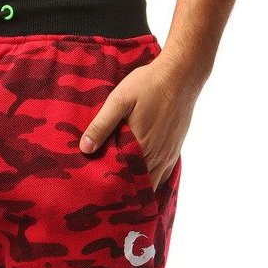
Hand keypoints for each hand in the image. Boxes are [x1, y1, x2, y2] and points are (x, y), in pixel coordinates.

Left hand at [79, 53, 202, 189]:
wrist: (181, 75)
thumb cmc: (149, 85)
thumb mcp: (119, 100)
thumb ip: (102, 125)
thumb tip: (85, 148)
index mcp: (140, 147)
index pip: (123, 179)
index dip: (109, 187)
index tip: (96, 188)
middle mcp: (156, 157)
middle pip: (137, 185)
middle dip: (121, 190)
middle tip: (103, 192)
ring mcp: (167, 156)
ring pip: (150, 183)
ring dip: (136, 187)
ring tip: (119, 189)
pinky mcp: (174, 151)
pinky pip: (162, 177)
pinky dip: (150, 181)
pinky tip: (139, 179)